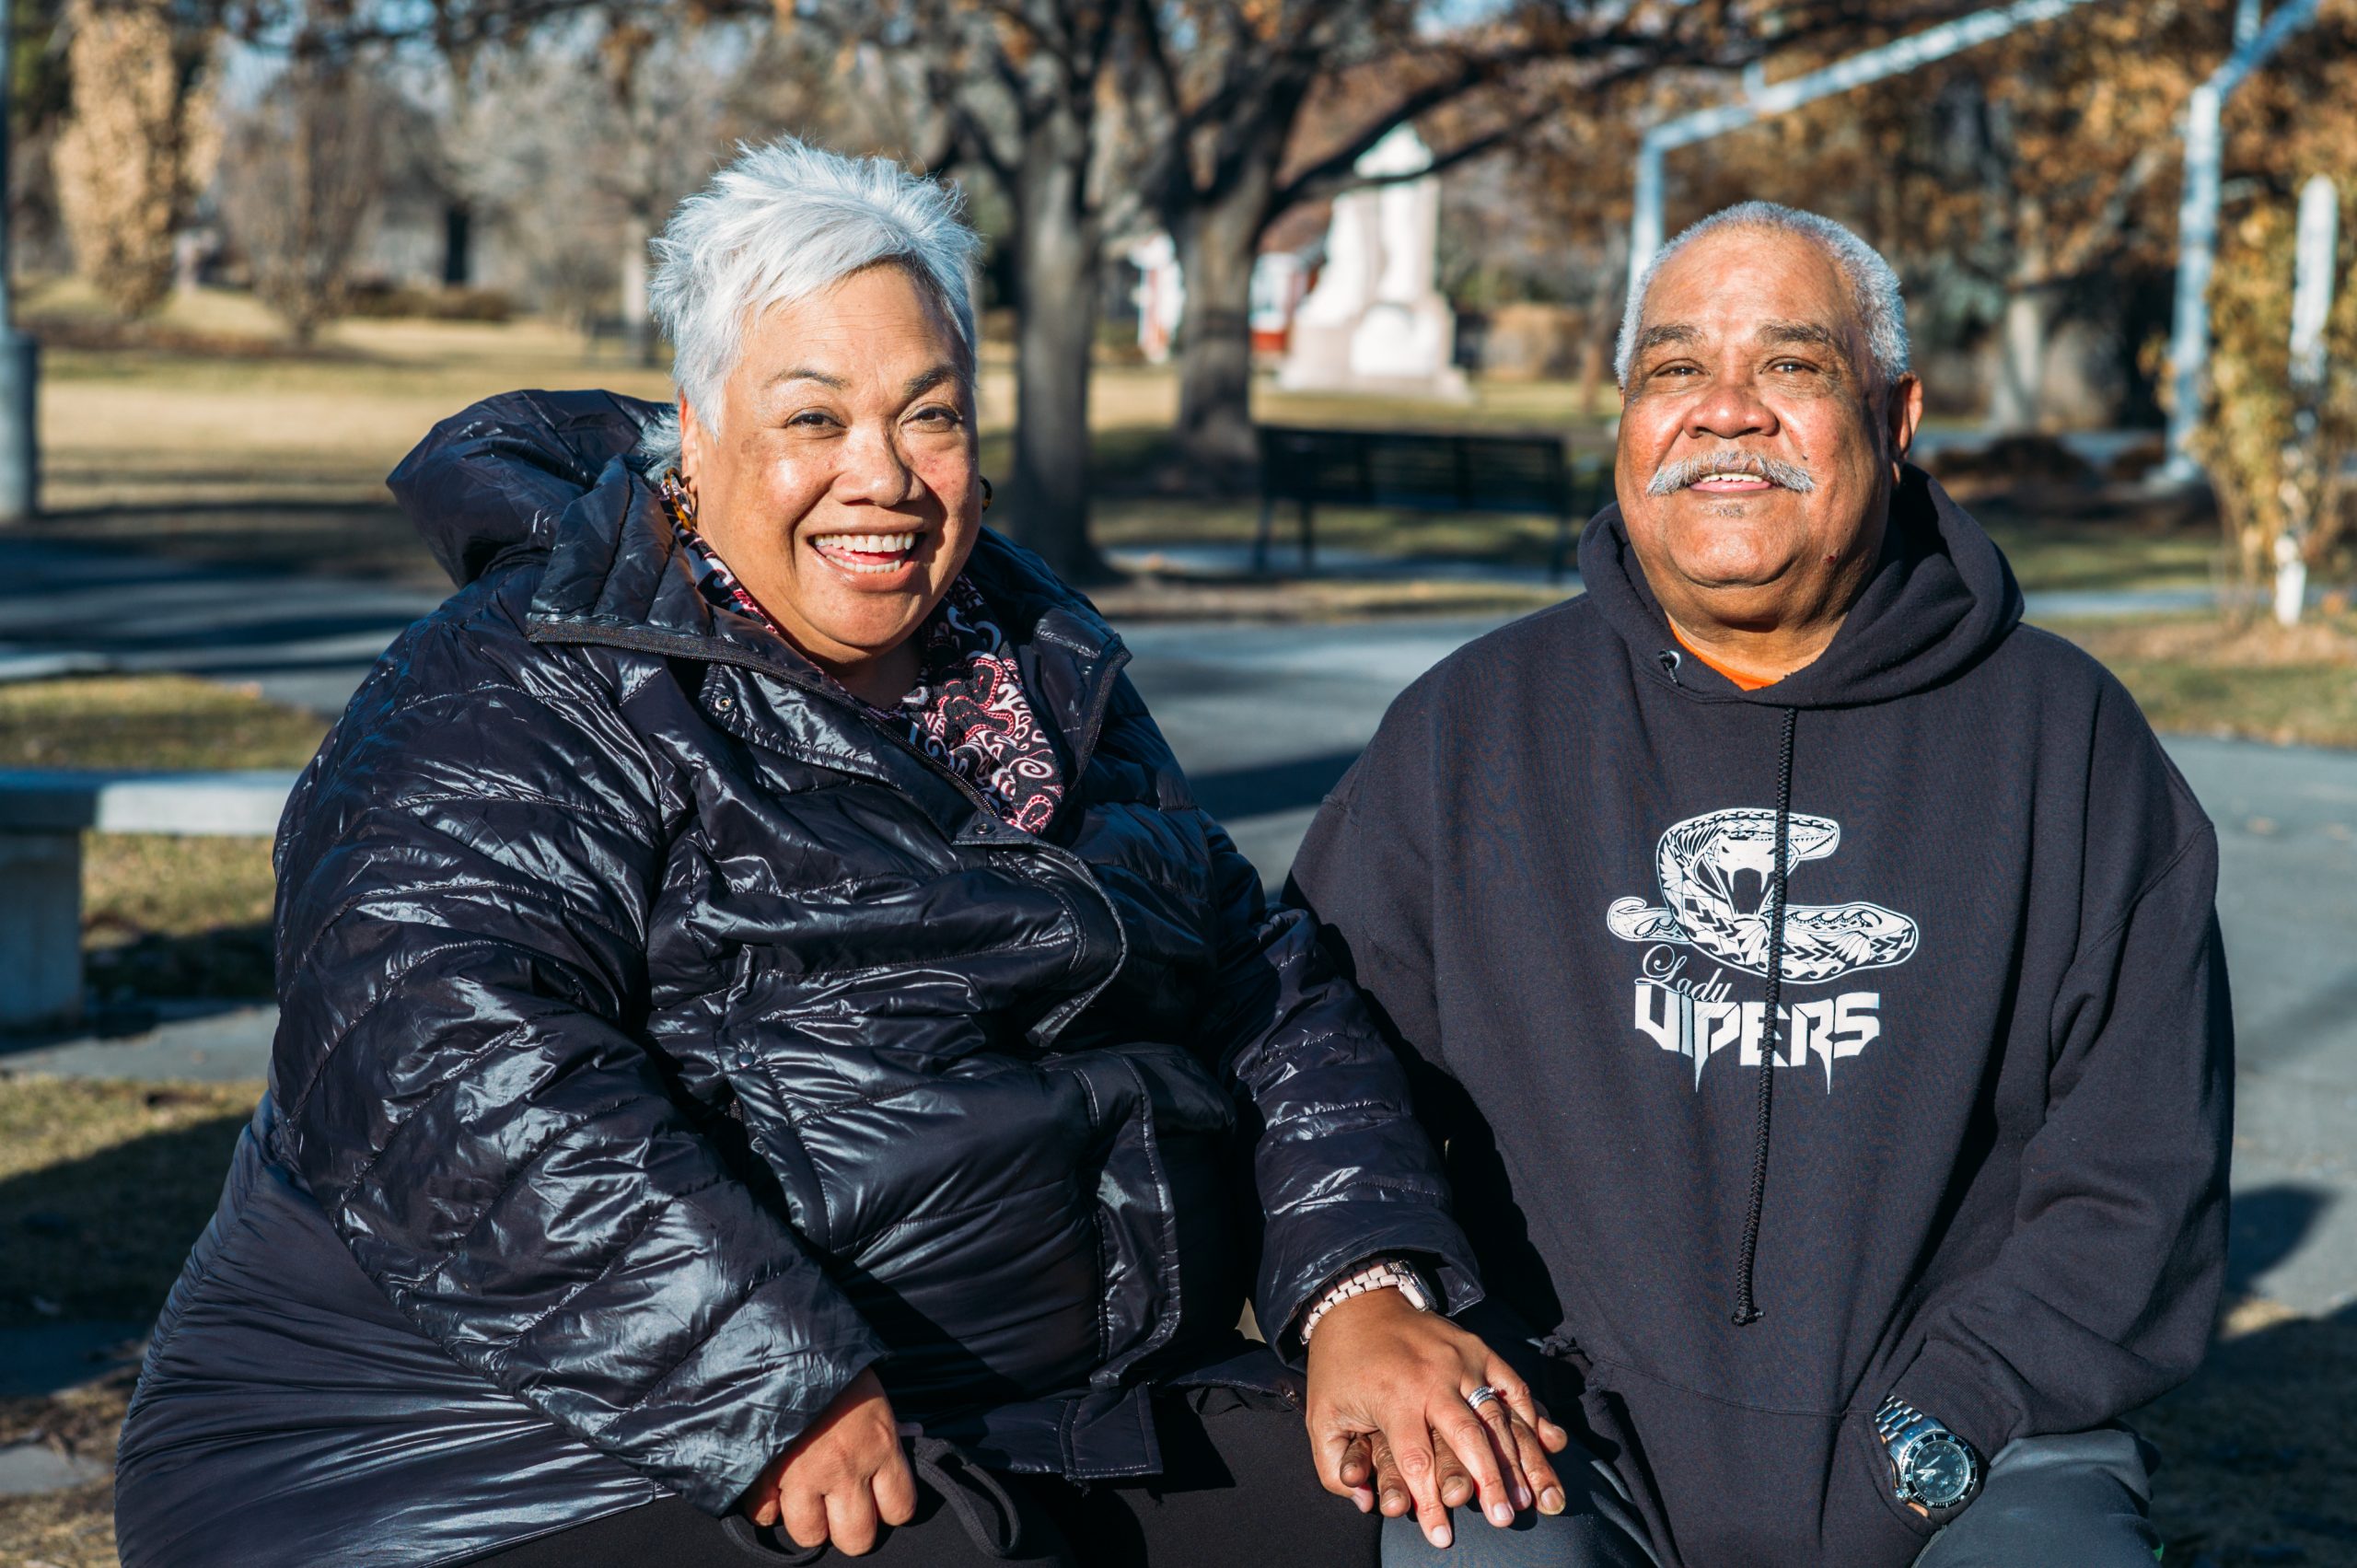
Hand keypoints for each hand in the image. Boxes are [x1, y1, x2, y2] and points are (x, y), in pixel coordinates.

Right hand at [741, 1369, 916, 1555]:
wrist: (785, 1341)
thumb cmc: (836, 1367)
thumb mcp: (874, 1393)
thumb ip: (892, 1424)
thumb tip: (914, 1434)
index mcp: (881, 1447)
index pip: (900, 1509)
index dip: (889, 1507)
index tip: (878, 1497)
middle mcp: (846, 1469)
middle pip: (856, 1538)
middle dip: (849, 1528)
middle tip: (840, 1508)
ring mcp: (804, 1475)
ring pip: (810, 1535)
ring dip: (807, 1521)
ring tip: (805, 1499)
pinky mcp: (764, 1472)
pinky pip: (764, 1515)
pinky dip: (766, 1505)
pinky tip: (773, 1486)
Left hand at [1305, 1287, 1570, 1548]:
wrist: (1358, 1302)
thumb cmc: (1340, 1367)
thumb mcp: (1321, 1416)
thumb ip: (1334, 1467)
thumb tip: (1363, 1504)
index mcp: (1394, 1396)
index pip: (1417, 1460)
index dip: (1429, 1503)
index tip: (1441, 1537)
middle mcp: (1433, 1377)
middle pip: (1469, 1437)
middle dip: (1489, 1482)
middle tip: (1504, 1519)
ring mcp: (1461, 1359)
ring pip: (1499, 1415)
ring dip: (1520, 1458)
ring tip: (1534, 1499)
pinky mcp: (1479, 1348)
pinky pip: (1513, 1385)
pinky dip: (1534, 1416)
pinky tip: (1550, 1447)